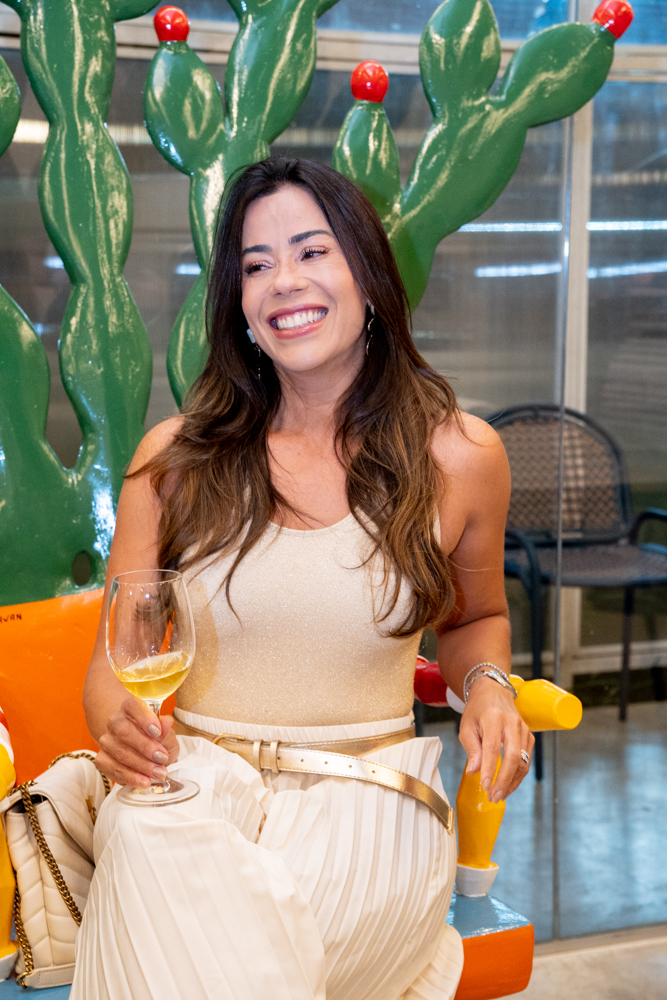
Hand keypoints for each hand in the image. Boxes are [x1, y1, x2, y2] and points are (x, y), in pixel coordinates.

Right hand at [96, 698, 179, 787]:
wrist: (145, 754)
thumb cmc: (157, 741)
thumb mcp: (167, 735)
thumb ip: (166, 730)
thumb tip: (166, 723)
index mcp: (131, 708)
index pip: (132, 706)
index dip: (144, 718)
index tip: (157, 732)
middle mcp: (115, 722)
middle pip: (123, 730)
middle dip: (145, 746)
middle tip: (162, 758)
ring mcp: (106, 741)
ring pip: (119, 752)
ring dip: (140, 765)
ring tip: (158, 773)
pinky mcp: (102, 759)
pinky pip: (112, 769)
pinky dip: (130, 777)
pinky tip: (144, 781)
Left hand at [458, 677, 534, 801]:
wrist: (493, 693)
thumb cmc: (477, 711)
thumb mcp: (467, 727)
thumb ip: (471, 749)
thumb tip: (474, 772)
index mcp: (493, 718)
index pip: (492, 747)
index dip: (489, 768)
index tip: (484, 786)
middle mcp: (512, 723)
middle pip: (513, 756)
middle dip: (504, 780)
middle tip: (494, 796)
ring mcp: (523, 730)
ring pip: (522, 761)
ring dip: (512, 782)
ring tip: (499, 794)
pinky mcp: (529, 736)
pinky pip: (526, 760)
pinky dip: (518, 776)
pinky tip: (508, 784)